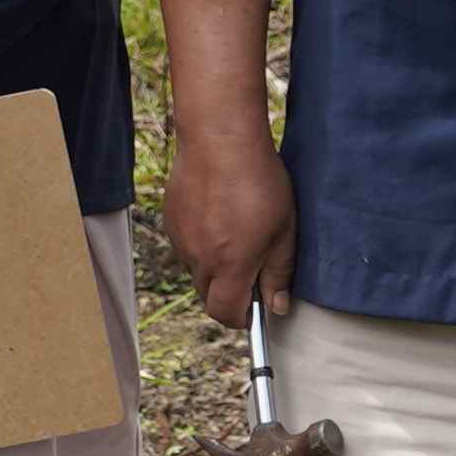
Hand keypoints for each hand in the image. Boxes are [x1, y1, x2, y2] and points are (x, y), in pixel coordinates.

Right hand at [165, 113, 295, 325]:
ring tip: (235, 230)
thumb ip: (279, 272)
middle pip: (209, 296)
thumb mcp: (284, 228)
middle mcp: (200, 258)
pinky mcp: (170, 221)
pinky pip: (186, 246)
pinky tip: (217, 213)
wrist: (219, 137)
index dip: (242, 317)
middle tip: (251, 263)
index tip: (255, 307)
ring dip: (214, 266)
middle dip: (229, 292)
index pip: (226, 314)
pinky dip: (200, 242)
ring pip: (196, 270)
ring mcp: (181, 239)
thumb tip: (277, 307)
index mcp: (232, 265)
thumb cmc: (259, 179)